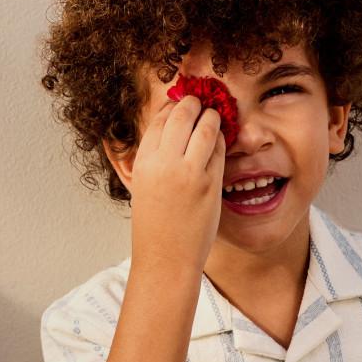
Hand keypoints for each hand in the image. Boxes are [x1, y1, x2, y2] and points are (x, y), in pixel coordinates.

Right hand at [120, 86, 225, 275]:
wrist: (165, 258)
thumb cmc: (153, 226)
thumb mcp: (140, 186)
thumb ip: (149, 159)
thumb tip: (161, 130)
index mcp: (144, 162)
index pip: (160, 119)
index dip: (171, 106)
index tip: (178, 103)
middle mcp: (165, 163)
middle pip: (183, 115)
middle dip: (193, 104)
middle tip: (199, 102)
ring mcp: (189, 172)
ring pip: (206, 127)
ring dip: (211, 117)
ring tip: (213, 115)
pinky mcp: (210, 183)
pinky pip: (219, 150)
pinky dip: (221, 140)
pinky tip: (219, 140)